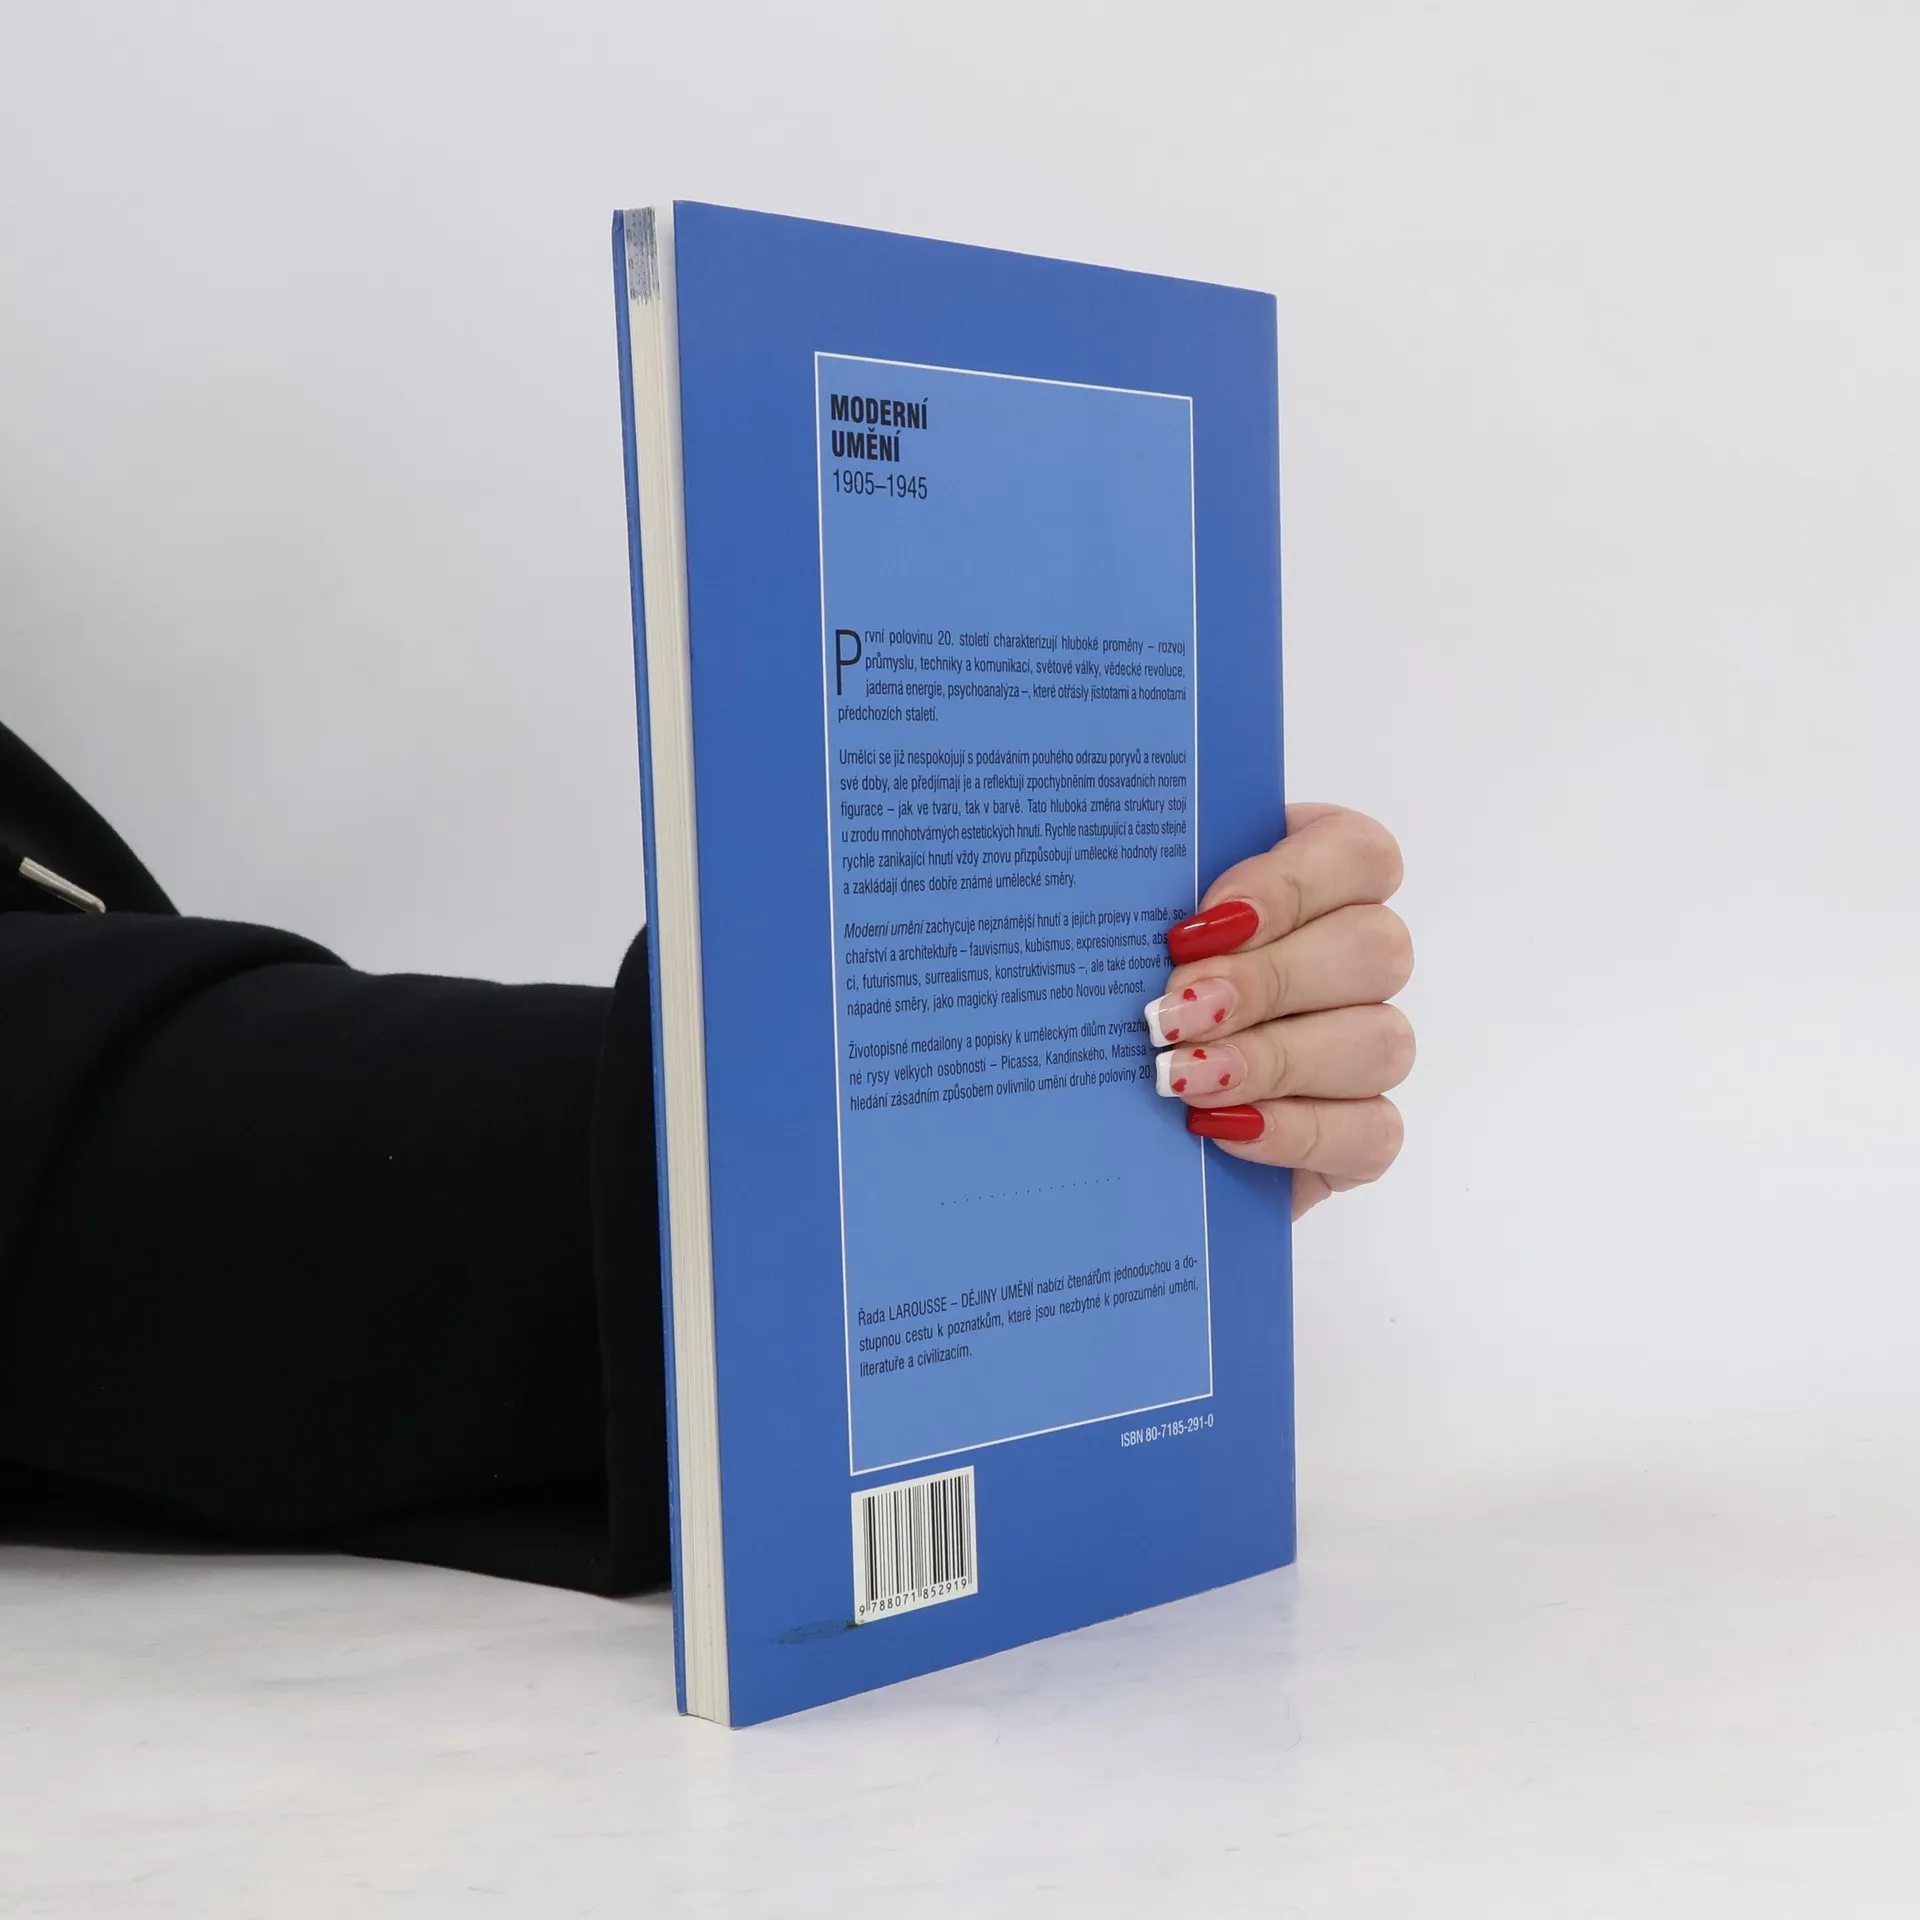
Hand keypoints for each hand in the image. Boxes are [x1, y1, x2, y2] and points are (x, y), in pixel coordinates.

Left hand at [1144, 805, 1412, 1217]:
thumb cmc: (1129, 977)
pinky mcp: (1365, 1126)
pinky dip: (1294, 1131)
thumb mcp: (1137, 917)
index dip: (1288, 885)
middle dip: (1266, 983)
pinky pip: (1372, 1132)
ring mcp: (1372, 1041)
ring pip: (1382, 1041)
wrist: (1113, 1093)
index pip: (1359, 854)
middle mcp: (1360, 953)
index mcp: (1319, 875)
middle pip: (1376, 949)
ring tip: (1182, 1076)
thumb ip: (1153, 892)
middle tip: (1173, 1011)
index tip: (1199, 925)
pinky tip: (1221, 1126)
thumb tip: (1140, 908)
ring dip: (1275, 1061)